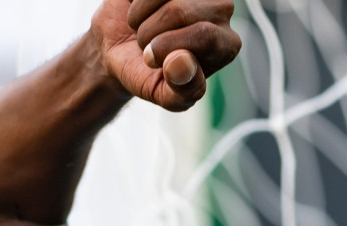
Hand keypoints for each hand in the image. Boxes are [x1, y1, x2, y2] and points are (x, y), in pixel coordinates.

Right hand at [89, 0, 239, 111]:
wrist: (120, 52)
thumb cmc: (146, 73)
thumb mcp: (163, 95)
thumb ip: (182, 91)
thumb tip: (183, 63)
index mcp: (226, 45)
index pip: (204, 36)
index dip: (167, 47)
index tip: (153, 61)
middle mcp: (221, 10)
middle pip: (179, 12)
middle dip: (150, 33)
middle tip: (147, 46)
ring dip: (140, 18)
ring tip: (143, 29)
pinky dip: (136, 4)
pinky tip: (141, 11)